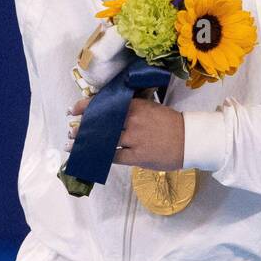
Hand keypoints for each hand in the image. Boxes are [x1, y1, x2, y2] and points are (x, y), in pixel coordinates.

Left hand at [67, 89, 184, 170]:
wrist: (189, 140)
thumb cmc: (170, 123)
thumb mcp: (151, 107)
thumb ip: (132, 108)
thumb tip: (110, 110)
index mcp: (136, 106)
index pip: (105, 104)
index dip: (85, 107)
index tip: (73, 110)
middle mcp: (132, 120)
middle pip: (101, 123)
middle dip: (82, 128)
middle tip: (71, 132)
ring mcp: (134, 139)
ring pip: (104, 140)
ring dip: (87, 143)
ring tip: (75, 146)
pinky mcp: (137, 156)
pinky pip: (113, 156)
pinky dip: (102, 156)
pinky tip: (94, 157)